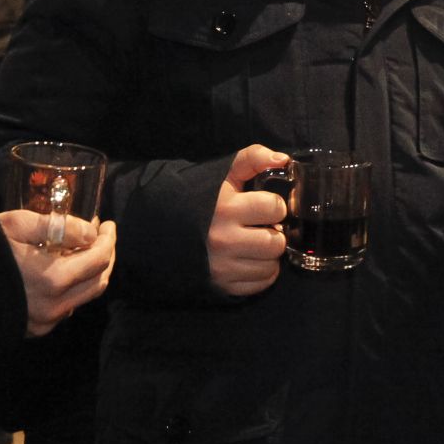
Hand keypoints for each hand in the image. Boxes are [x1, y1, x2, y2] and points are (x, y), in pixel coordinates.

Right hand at [0, 211, 116, 337]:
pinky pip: (65, 308)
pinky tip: (62, 270)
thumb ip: (61, 227)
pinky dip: (72, 288)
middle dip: (105, 257)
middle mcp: (54, 306)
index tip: (107, 224)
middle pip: (98, 282)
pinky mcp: (34, 330)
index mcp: (53, 279)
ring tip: (82, 250)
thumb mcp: (20, 224)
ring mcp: (44, 322)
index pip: (99, 260)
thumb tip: (91, 232)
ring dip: (90, 273)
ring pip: (83, 298)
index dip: (109, 239)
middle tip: (101, 237)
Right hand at [209, 144, 290, 296]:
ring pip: (270, 266)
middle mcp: (224, 239)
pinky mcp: (221, 285)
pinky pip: (260, 284)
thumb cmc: (199, 199)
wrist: (159, 229)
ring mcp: (222, 265)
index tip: (265, 207)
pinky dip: (262, 273)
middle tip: (263, 228)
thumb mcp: (223, 174)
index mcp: (226, 208)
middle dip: (274, 233)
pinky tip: (251, 260)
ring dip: (269, 255)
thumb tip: (283, 159)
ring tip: (256, 243)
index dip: (273, 205)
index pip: (274, 208)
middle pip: (275, 242)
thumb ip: (253, 158)